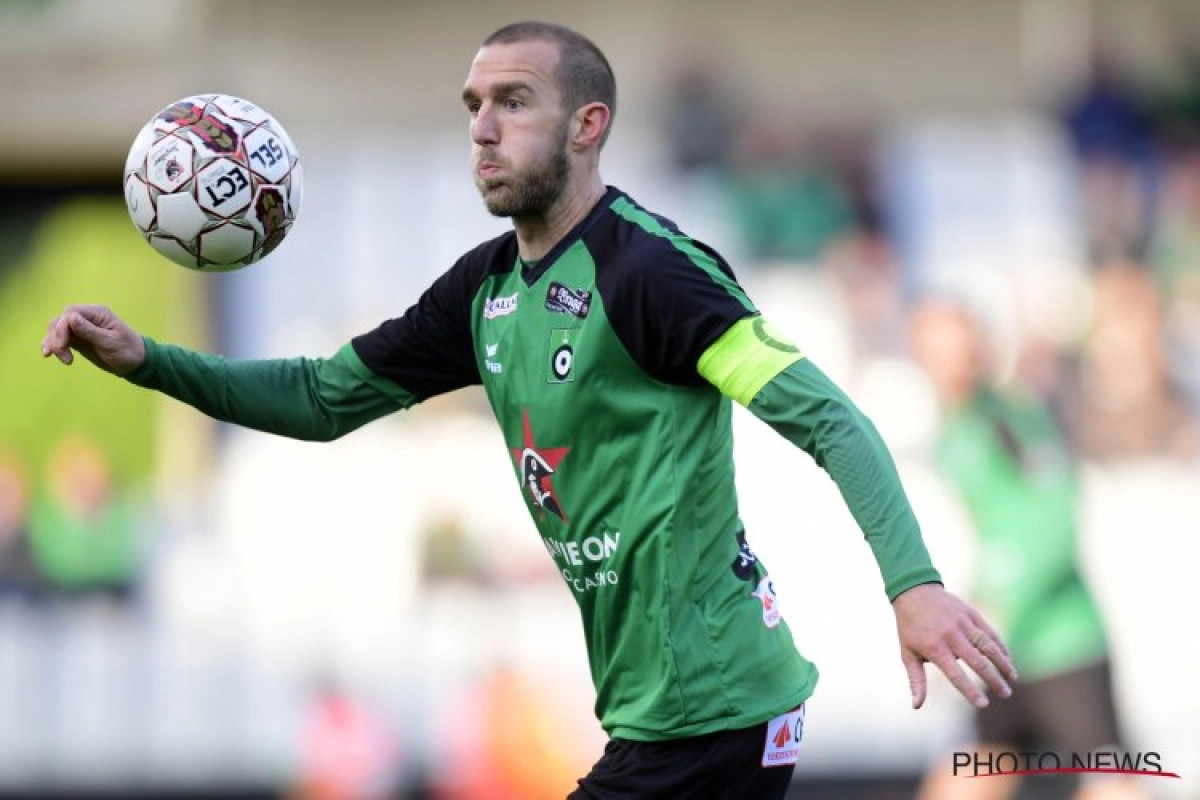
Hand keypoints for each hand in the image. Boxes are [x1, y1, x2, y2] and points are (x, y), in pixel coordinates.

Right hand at [41, 304, 144, 375]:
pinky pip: (61, 339)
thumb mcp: (110, 342)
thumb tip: (71, 318)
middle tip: (63, 354)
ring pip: (57, 329)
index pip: (70, 313)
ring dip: (53, 342)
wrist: (136, 363)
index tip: (64, 345)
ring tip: (62, 358)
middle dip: (56, 337)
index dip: (62, 327)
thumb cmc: (128, 350)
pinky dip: (53, 345)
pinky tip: (49, 355)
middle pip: (60, 320)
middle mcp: (87, 317)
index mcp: (97, 313)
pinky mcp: (78, 339)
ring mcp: (81, 328)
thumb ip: (90, 331)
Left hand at [892, 583, 1016, 709]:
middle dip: (994, 680)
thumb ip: (916, 680)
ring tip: (1012, 679)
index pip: (956, 674)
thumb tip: (916, 706)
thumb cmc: (909, 627)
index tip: (984, 704)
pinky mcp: (971, 614)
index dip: (970, 690)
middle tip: (1005, 694)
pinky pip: (989, 632)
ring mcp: (962, 623)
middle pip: (977, 662)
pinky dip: (1000, 646)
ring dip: (1003, 663)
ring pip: (988, 646)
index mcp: (934, 648)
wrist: (914, 592)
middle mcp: (951, 636)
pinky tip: (1008, 659)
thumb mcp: (907, 653)